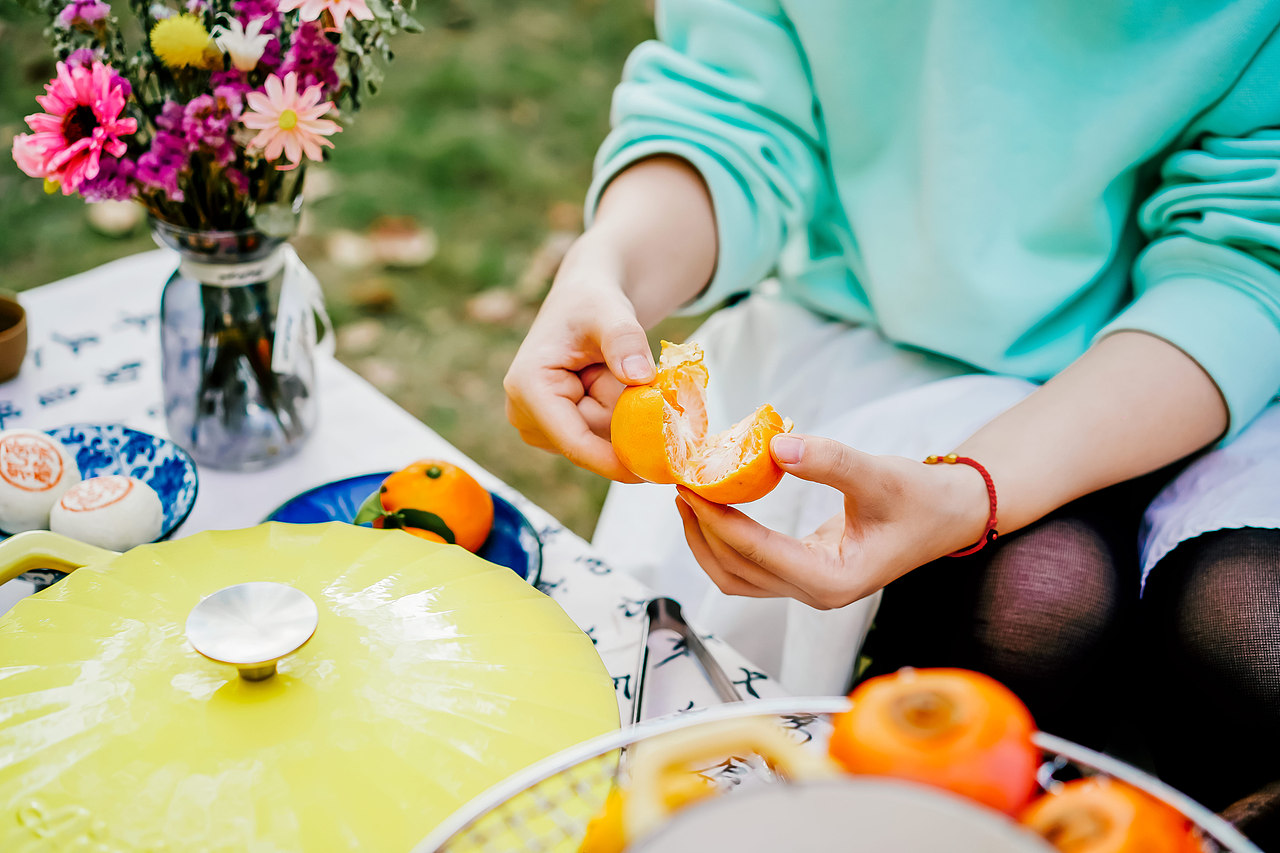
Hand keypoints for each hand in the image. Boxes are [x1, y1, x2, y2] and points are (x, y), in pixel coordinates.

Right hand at [504, 232, 654, 481]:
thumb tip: (639, 377)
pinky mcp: (557, 431)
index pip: (574, 441)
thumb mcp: (610, 312)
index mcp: (528, 388)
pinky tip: (616, 387)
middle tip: (648, 381)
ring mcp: (540, 427)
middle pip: (593, 443)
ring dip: (624, 416)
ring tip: (619, 373)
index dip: (614, 461)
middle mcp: (525, 414)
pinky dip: (621, 418)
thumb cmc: (590, 303)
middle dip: (627, 422)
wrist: (584, 303)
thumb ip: (624, 340)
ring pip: (601, 442)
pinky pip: (602, 438)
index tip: (654, 472)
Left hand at [675, 434, 990, 609]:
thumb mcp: (880, 473)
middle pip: (736, 572)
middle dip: (701, 531)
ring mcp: (808, 588)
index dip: (717, 519)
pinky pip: (751, 567)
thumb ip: (830, 461)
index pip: (756, 552)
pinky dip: (725, 541)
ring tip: (687, 497)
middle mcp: (816, 594)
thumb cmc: (921, 497)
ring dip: (706, 541)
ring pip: (737, 577)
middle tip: (679, 485)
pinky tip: (715, 507)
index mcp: (833, 580)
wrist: (948, 514)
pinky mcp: (804, 574)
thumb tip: (776, 446)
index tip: (689, 485)